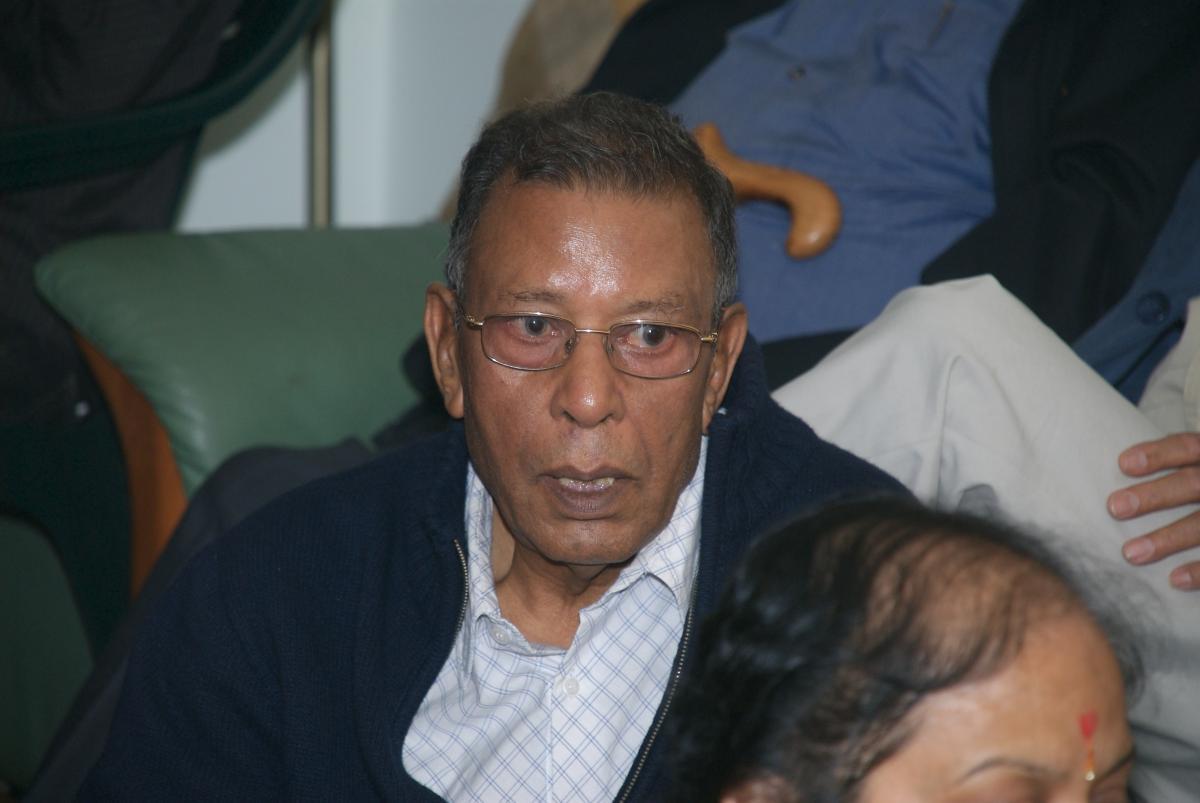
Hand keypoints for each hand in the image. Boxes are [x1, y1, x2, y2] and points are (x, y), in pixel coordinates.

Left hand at [1108, 432, 1199, 589]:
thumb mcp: (1195, 472)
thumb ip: (1169, 474)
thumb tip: (1111, 481)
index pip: (1189, 447)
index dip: (1159, 454)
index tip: (1123, 464)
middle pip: (1194, 483)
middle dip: (1154, 496)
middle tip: (1114, 508)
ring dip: (1168, 539)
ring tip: (1130, 553)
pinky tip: (1174, 580)